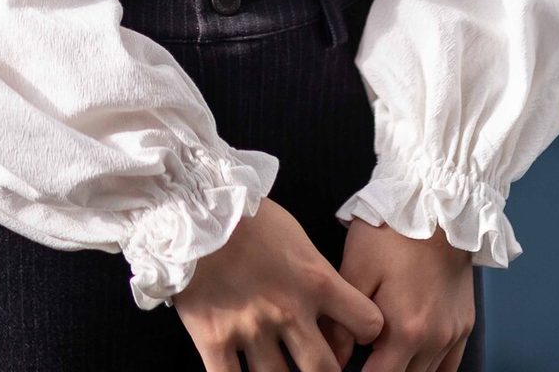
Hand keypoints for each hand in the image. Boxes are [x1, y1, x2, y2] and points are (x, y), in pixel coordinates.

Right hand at [172, 196, 384, 371]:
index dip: (367, 331)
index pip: (368, 323)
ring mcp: (251, 330)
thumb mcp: (294, 234)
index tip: (356, 333)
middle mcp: (289, 313)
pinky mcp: (214, 340)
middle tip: (320, 368)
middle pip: (326, 371)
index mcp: (315, 281)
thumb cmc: (245, 213)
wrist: (191, 204)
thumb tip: (326, 302)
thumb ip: (314, 273)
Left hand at [317, 217, 475, 371]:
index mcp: (405, 331)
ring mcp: (453, 334)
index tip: (346, 367)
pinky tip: (413, 359)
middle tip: (365, 353)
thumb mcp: (357, 269)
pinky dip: (431, 368)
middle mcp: (433, 341)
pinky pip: (450, 365)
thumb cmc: (391, 233)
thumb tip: (334, 358)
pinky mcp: (465, 324)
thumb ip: (343, 321)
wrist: (437, 205)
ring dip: (404, 368)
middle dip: (382, 370)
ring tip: (384, 350)